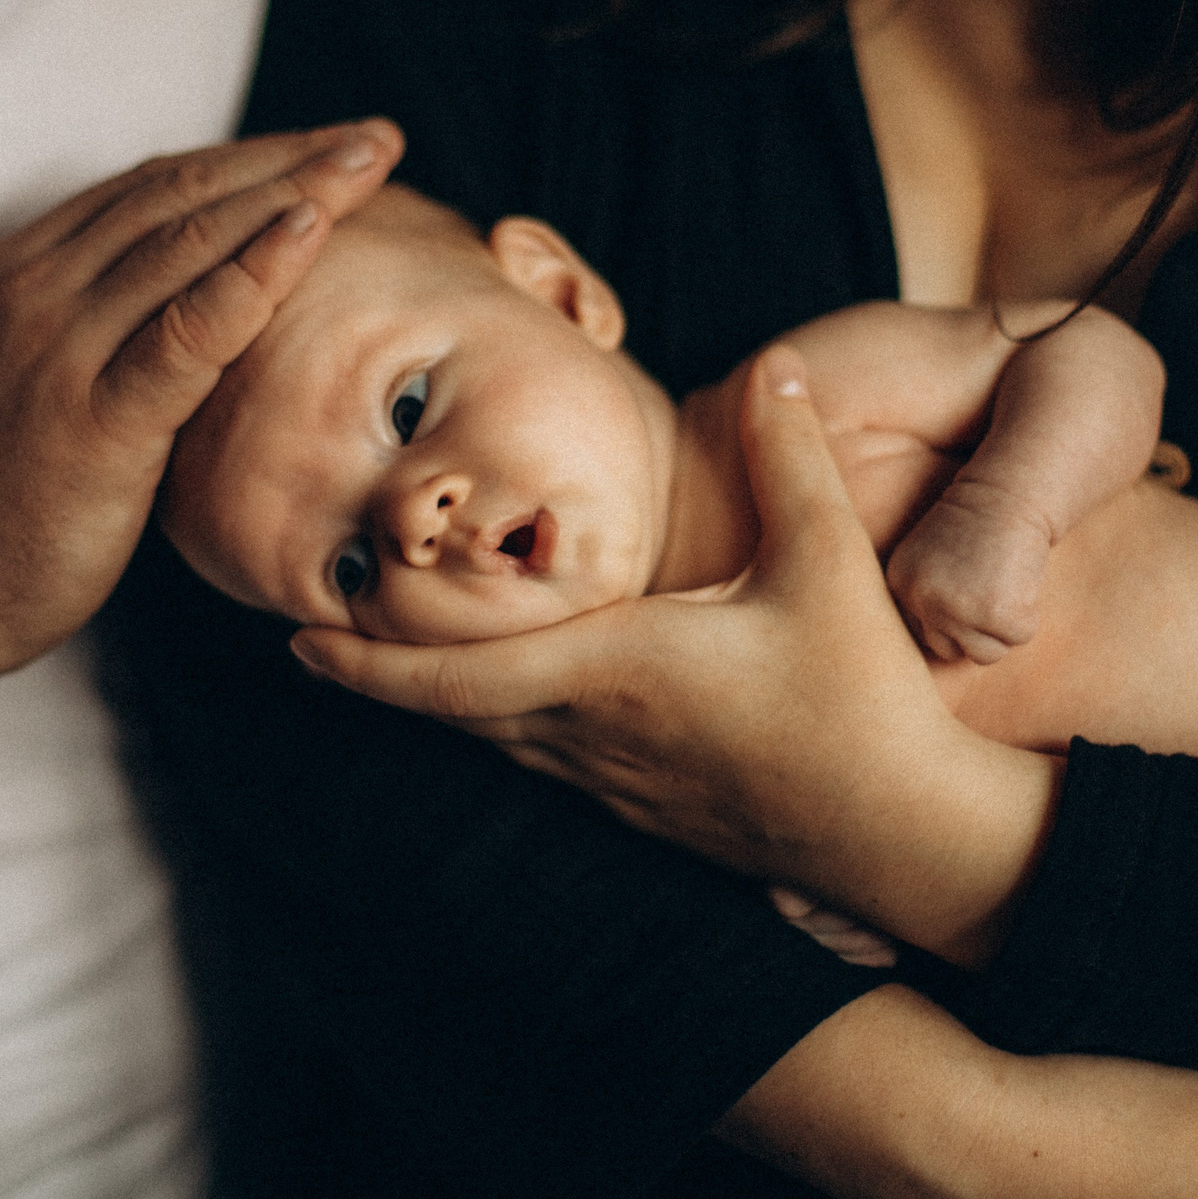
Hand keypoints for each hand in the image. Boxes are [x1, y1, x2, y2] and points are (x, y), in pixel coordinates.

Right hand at [0, 119, 401, 687]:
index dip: (252, 156)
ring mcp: (58, 350)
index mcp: (24, 270)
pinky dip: (254, 272)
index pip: (157, 185)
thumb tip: (210, 307)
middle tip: (375, 137)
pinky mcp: (90, 420)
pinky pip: (187, 330)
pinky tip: (311, 232)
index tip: (331, 144)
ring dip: (291, 193)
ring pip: (192, 242)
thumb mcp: (33, 379)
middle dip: (289, 157)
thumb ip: (103, 328)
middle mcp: (38, 290)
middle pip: (184, 195)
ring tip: (369, 164)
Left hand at [291, 347, 1062, 966]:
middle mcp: (591, 736)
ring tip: (387, 659)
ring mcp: (614, 785)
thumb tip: (775, 361)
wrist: (903, 837)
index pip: (454, 677)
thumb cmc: (861, 702)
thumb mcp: (826, 564)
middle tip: (308, 639)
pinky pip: (542, 764)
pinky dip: (497, 726)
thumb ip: (789, 457)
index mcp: (610, 672)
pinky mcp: (647, 811)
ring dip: (438, 701)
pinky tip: (507, 703)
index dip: (366, 662)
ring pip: (495, 740)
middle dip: (377, 675)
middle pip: (452, 711)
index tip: (295, 639)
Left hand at [886, 478, 1052, 664]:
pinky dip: (1026, 615)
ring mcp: (958, 608)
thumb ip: (928, 598)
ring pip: (983, 654)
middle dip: (974, 629)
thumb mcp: (931, 557)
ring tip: (1003, 585)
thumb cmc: (978, 527)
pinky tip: (1019, 580)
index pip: (924, 632)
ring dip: (1000, 627)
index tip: (970, 589)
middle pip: (949, 650)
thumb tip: (942, 651)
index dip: (954, 617)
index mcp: (901, 582)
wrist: (1010, 494)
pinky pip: (1016, 637)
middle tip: (989, 588)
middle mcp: (922, 598)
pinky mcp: (999, 614)